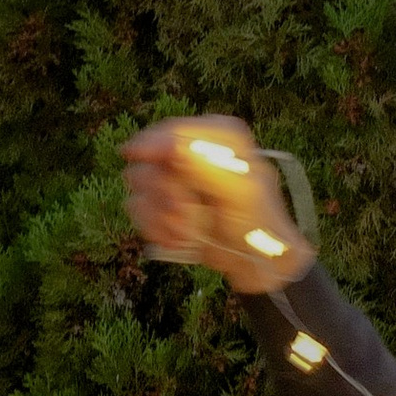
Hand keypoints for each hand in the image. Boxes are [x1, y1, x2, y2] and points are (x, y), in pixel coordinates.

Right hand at [121, 114, 316, 295]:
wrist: (256, 264)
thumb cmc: (258, 225)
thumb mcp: (241, 191)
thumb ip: (207, 164)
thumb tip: (170, 145)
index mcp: (219, 137)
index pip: (172, 131)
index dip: (152, 144)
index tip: (136, 156)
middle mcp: (195, 152)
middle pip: (151, 159)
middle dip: (164, 191)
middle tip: (185, 211)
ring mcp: (177, 176)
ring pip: (140, 184)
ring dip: (161, 214)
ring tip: (188, 230)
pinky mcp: (164, 202)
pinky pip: (138, 207)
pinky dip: (156, 227)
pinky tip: (178, 238)